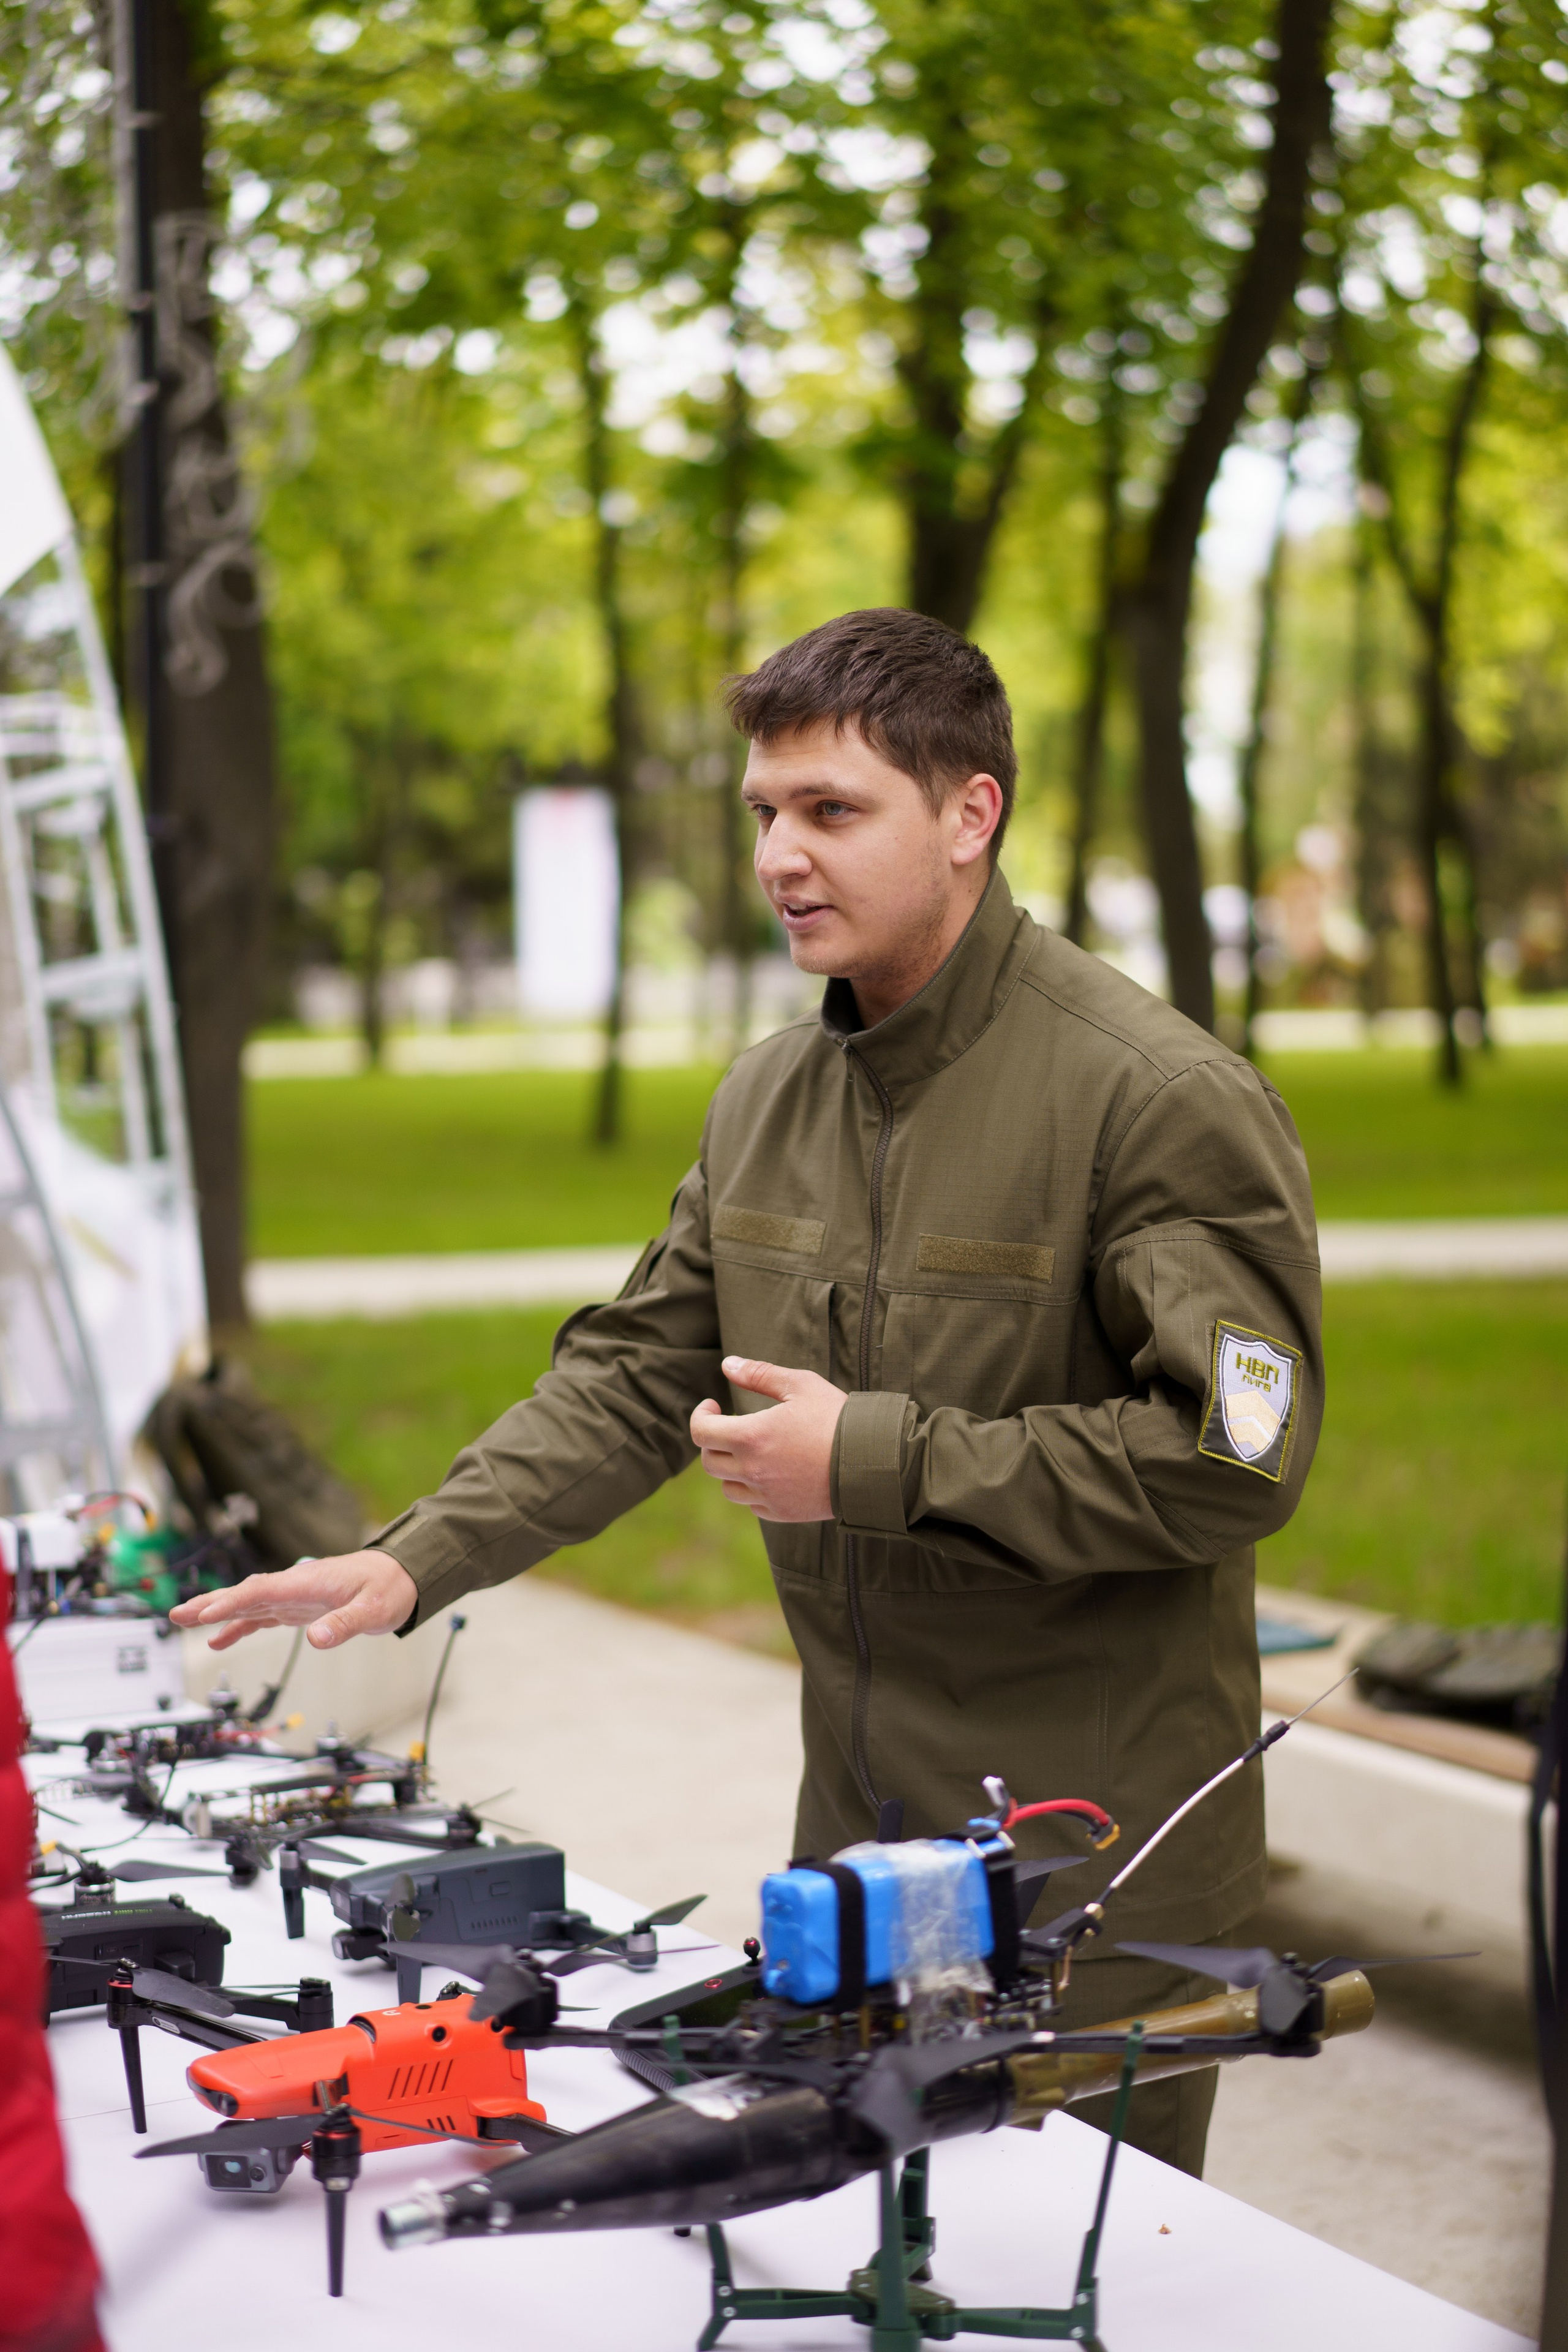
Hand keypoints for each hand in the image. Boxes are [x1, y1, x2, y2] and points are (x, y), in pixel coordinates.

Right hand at [169, 1549, 419, 1652]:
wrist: (402, 1575)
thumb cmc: (389, 1588)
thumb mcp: (374, 1610)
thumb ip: (345, 1624)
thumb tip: (317, 1639)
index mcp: (307, 1582)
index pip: (261, 1591)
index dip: (232, 1602)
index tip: (205, 1613)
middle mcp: (294, 1586)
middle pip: (245, 1593)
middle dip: (211, 1603)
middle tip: (177, 1615)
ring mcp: (294, 1596)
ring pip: (247, 1602)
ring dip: (216, 1613)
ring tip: (184, 1623)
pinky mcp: (298, 1606)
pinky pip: (261, 1615)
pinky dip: (239, 1625)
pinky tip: (219, 1639)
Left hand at [690, 1357, 846, 1522]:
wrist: (872, 1462)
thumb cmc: (837, 1418)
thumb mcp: (801, 1385)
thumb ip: (760, 1373)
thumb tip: (727, 1363)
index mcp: (751, 1436)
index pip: (701, 1431)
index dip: (701, 1415)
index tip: (714, 1406)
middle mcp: (753, 1471)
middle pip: (709, 1462)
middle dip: (714, 1441)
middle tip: (730, 1426)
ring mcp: (767, 1495)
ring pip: (727, 1487)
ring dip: (731, 1468)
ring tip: (752, 1451)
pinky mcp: (782, 1513)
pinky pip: (753, 1504)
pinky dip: (754, 1489)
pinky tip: (772, 1473)